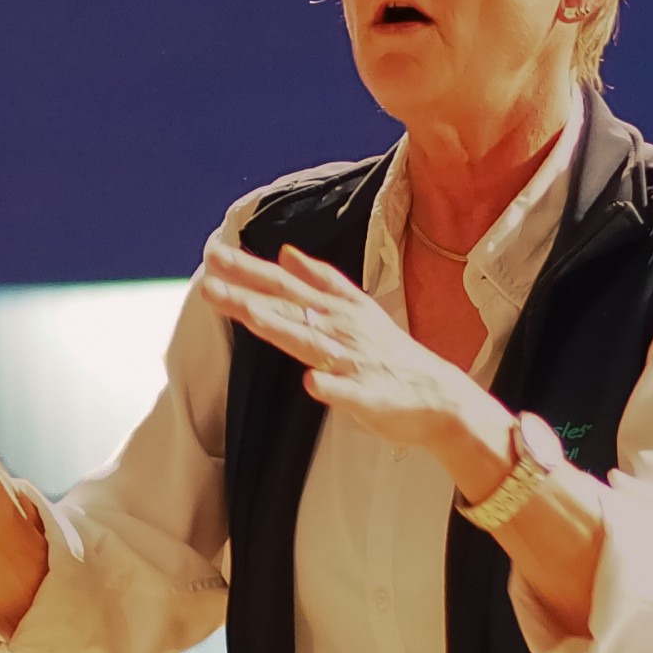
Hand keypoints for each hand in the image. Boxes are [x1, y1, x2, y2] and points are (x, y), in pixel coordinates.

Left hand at [196, 237, 511, 494]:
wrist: (441, 399)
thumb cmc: (392, 356)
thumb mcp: (358, 308)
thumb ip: (321, 281)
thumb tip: (286, 253)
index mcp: (337, 310)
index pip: (285, 286)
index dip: (249, 270)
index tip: (214, 254)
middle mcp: (342, 330)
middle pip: (289, 308)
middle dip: (249, 293)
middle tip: (211, 278)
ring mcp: (356, 362)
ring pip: (312, 342)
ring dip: (280, 327)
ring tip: (249, 314)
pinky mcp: (371, 396)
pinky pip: (349, 392)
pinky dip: (332, 386)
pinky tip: (313, 383)